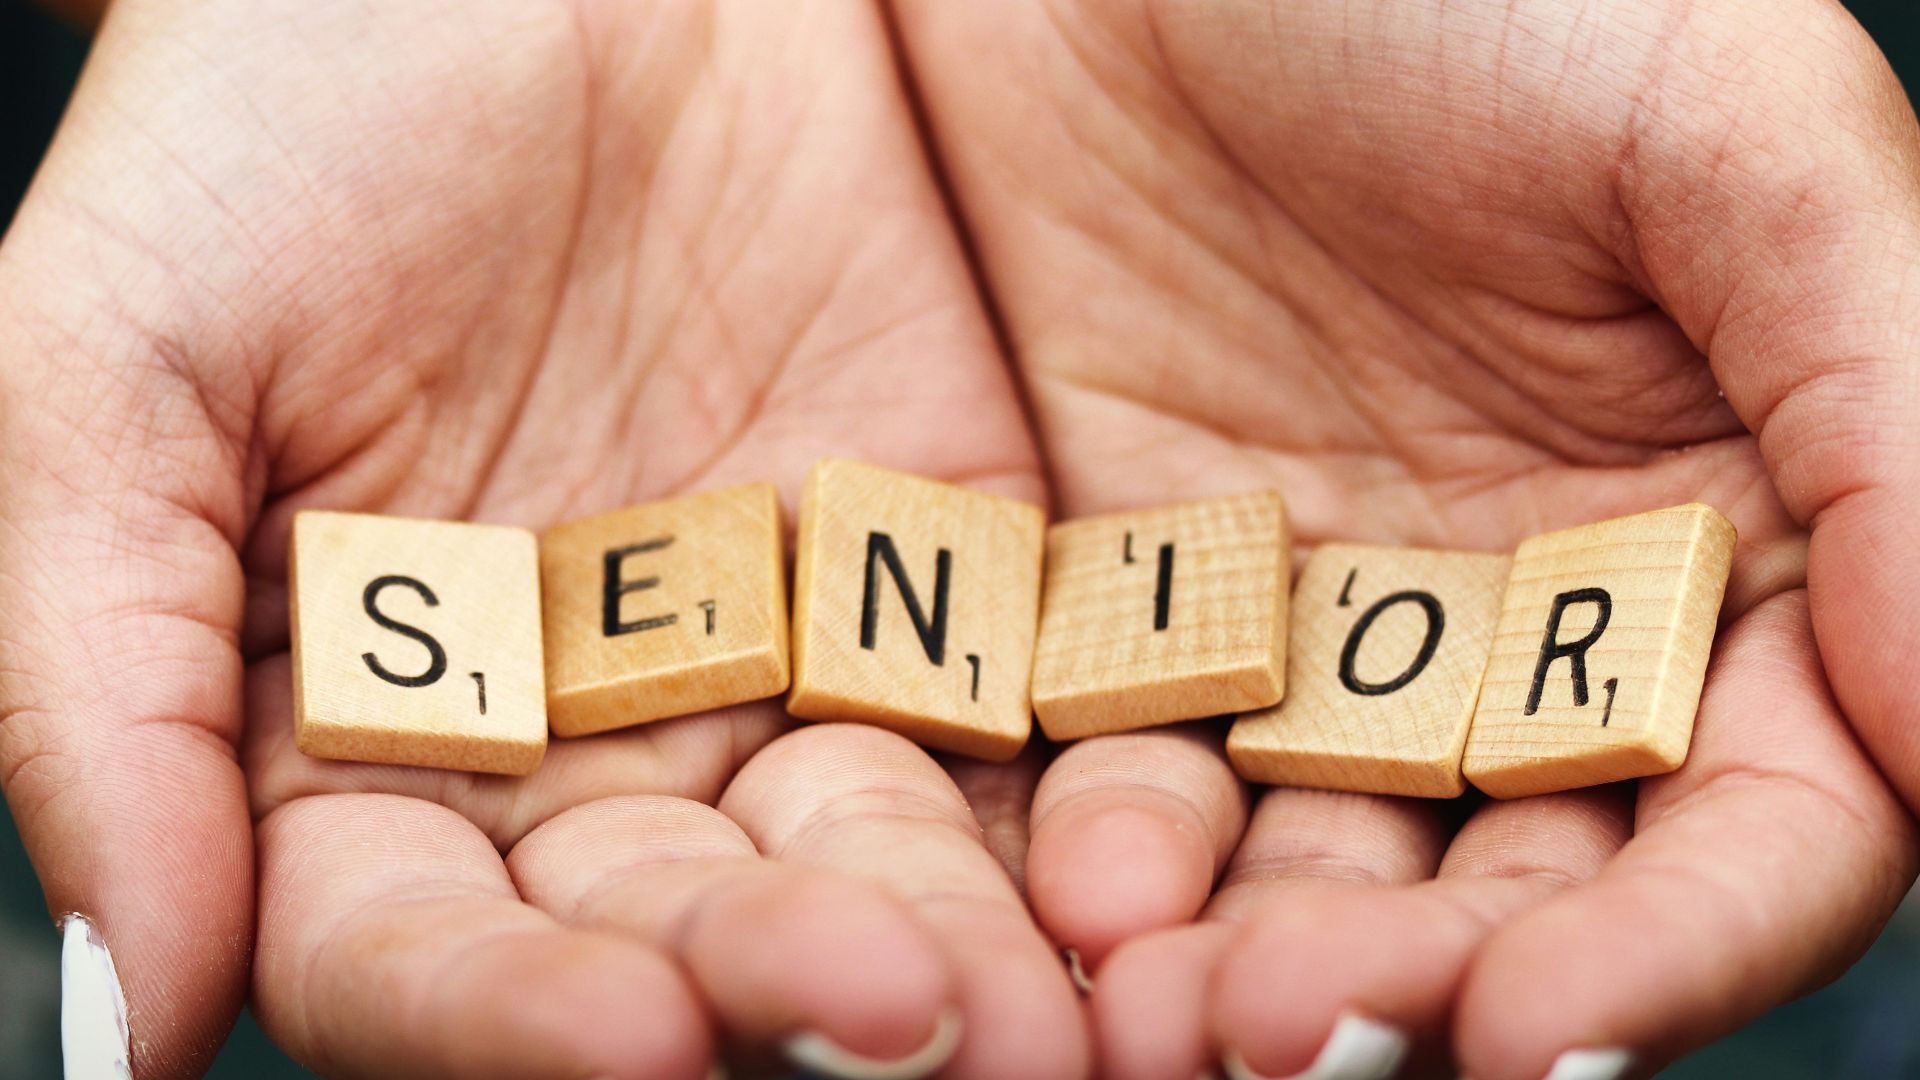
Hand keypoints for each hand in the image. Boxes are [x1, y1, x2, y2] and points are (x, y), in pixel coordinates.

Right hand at [0, 2, 1082, 1075]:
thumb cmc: (279, 114)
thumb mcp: (120, 359)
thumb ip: (100, 674)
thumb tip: (133, 1009)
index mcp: (363, 731)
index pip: (417, 942)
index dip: (509, 1008)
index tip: (628, 1036)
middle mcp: (583, 733)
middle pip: (676, 926)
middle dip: (779, 984)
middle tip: (898, 1031)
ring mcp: (776, 647)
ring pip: (867, 843)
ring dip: (953, 932)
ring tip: (1034, 1007)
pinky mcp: (944, 552)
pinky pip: (1015, 693)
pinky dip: (1073, 786)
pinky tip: (1133, 865)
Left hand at [895, 0, 1919, 1075]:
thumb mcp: (1729, 139)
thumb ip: (1891, 423)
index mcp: (1726, 547)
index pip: (1749, 827)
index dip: (1665, 953)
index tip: (1538, 1033)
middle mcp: (1527, 628)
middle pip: (1507, 889)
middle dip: (1411, 987)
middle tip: (1286, 1037)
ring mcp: (1315, 629)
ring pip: (1302, 861)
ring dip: (1241, 961)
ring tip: (1156, 1009)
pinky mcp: (1130, 601)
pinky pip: (1120, 763)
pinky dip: (1096, 852)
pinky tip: (1059, 899)